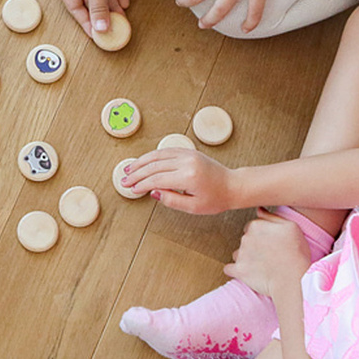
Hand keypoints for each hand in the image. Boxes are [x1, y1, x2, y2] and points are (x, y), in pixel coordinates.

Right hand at [54, 0, 130, 37]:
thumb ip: (98, 10)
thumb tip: (100, 29)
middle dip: (102, 13)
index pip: (74, 7)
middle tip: (111, 27)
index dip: (86, 22)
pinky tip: (125, 2)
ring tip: (121, 18)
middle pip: (89, 0)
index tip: (96, 34)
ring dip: (112, 5)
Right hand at [117, 148, 235, 213]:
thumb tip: (152, 192)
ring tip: (129, 169)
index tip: (132, 189)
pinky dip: (152, 156)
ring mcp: (188, 154)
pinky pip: (166, 151)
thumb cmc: (216, 198)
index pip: (157, 179)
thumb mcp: (193, 207)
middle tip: (125, 181)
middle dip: (137, 174)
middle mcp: (187, 162)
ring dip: (141, 162)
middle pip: (154, 166)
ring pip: (157, 155)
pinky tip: (144, 161)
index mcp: (188, 177)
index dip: (142, 184)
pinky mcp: (189, 151)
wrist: (232, 185)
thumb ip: (171, 200)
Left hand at [224, 210, 309, 301]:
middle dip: (253, 246)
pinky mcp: (238, 270)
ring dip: (246, 259)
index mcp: (256, 225)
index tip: (270, 243)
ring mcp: (240, 254)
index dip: (262, 235)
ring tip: (262, 266)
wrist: (294, 279)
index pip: (252, 227)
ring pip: (238, 254)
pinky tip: (248, 273)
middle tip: (269, 255)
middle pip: (244, 240)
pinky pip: (229, 269)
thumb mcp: (291, 227)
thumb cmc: (296, 253)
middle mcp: (245, 237)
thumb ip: (272, 217)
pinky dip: (236, 271)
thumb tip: (259, 209)